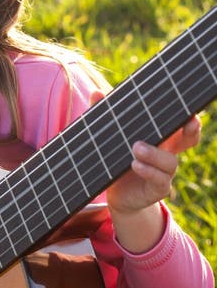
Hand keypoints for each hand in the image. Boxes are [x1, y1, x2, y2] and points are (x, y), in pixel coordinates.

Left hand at [106, 117, 200, 251]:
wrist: (117, 194)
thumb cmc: (117, 160)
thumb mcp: (112, 138)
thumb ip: (106, 116)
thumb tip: (96, 92)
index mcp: (159, 137)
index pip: (179, 124)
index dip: (188, 117)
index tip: (189, 110)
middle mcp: (166, 152)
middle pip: (189, 140)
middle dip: (192, 131)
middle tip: (187, 123)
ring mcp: (164, 172)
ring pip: (171, 162)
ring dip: (155, 154)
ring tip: (136, 148)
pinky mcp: (158, 188)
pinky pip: (160, 180)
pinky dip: (149, 171)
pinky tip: (136, 164)